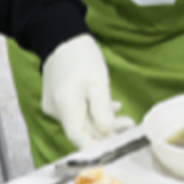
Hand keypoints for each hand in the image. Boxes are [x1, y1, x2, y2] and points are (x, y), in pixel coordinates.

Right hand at [41, 33, 120, 148]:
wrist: (61, 36)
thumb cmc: (82, 56)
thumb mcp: (99, 82)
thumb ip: (103, 112)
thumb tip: (108, 135)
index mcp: (65, 107)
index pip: (79, 138)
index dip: (97, 147)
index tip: (117, 147)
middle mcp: (56, 111)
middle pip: (82, 130)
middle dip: (105, 132)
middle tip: (129, 126)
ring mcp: (54, 106)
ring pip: (81, 121)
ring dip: (101, 121)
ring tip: (124, 118)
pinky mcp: (56, 100)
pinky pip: (76, 112)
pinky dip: (93, 112)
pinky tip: (110, 107)